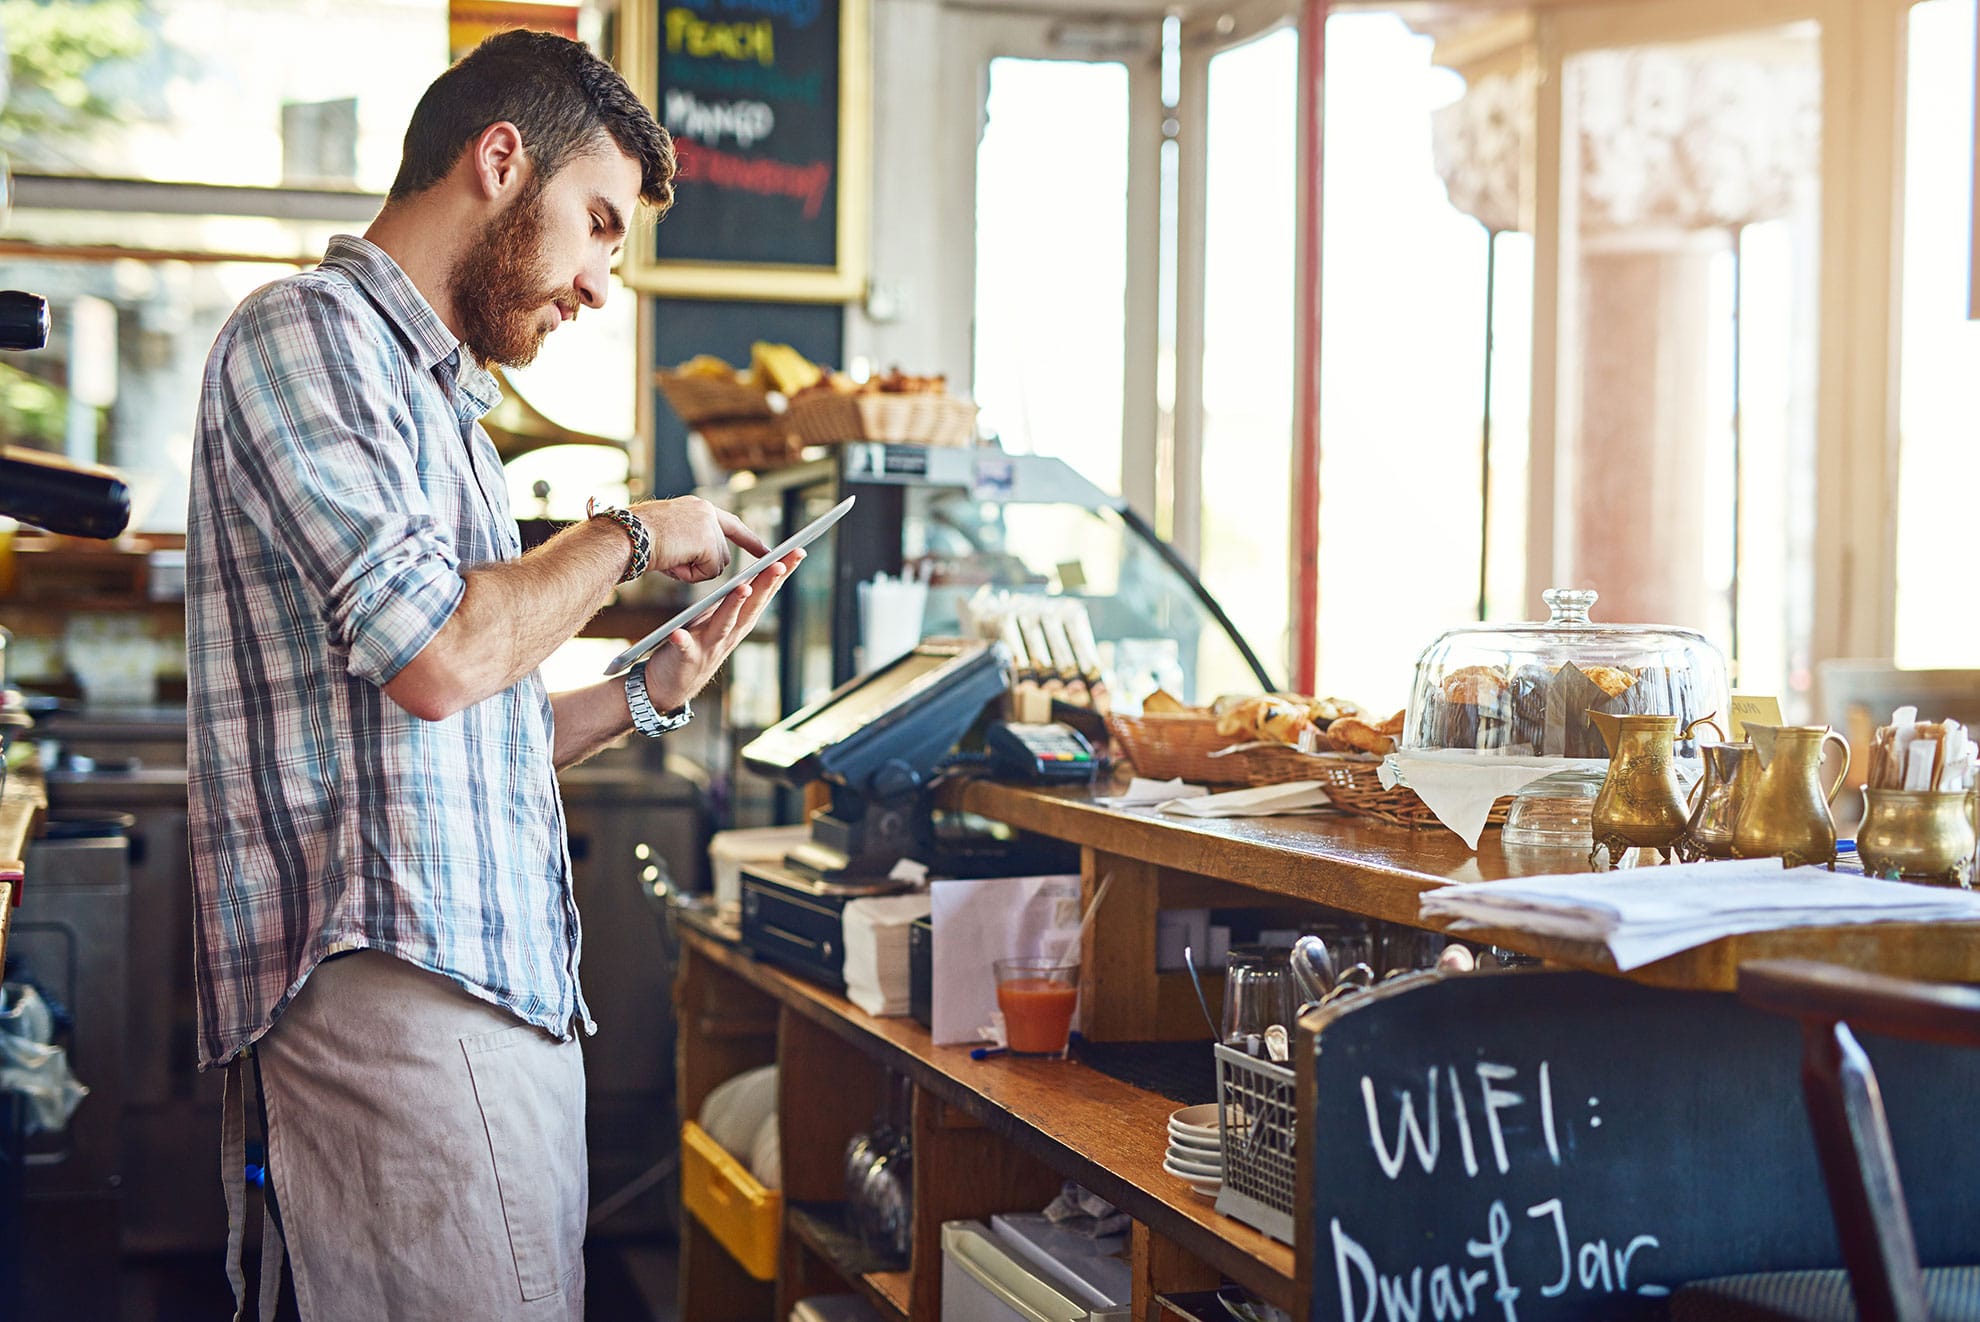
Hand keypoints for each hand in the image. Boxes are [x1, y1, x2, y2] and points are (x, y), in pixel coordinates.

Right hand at [630, 496, 769, 582]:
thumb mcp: (669, 535)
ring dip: (693, 570)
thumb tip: (706, 563)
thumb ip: (692, 542)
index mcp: (697, 507)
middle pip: (721, 554)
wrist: (625, 536)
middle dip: (702, 566)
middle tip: (672, 560)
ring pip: (716, 565)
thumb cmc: (636, 539)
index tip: (767, 552)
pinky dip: (690, 575)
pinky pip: (709, 572)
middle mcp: (707, 511)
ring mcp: (709, 525)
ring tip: (668, 558)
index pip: (731, 524)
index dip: (749, 540)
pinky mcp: (708, 541)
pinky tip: (672, 562)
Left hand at [641, 549, 803, 710]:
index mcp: (739, 621)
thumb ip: (734, 602)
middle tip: (780, 563)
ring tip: (742, 588)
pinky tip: (678, 633)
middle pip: (751, 606)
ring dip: (735, 607)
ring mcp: (709, 647)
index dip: (781, 573)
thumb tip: (751, 574)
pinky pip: (684, 649)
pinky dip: (683, 641)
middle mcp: (730, 634)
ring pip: (725, 624)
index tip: (797, 551)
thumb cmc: (697, 645)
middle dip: (766, 584)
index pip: (764, 593)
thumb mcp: (719, 621)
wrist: (673, 686)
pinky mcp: (686, 659)